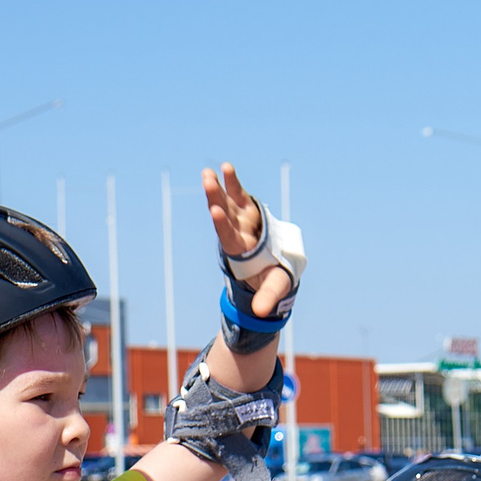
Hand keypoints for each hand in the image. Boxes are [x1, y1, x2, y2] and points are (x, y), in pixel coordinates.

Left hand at [202, 164, 288, 318]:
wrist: (268, 270)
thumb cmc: (270, 280)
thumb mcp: (273, 289)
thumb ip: (265, 298)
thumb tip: (259, 313)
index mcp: (241, 252)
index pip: (228, 237)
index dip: (222, 224)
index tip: (215, 211)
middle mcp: (237, 234)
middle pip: (223, 215)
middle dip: (215, 199)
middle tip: (207, 183)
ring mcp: (241, 222)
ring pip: (227, 202)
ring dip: (218, 188)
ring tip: (207, 173)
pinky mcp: (247, 213)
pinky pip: (238, 196)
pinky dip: (232, 183)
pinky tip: (225, 167)